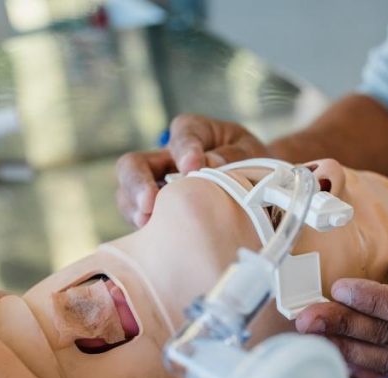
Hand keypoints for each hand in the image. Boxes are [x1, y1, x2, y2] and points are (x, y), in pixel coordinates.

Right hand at [115, 114, 269, 226]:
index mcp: (195, 131)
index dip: (185, 149)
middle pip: (134, 163)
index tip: (193, 166)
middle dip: (138, 183)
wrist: (258, 184)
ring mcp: (156, 184)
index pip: (183, 134)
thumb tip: (208, 163)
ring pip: (129, 192)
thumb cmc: (251, 163)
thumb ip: (232, 156)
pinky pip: (140, 217)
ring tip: (147, 222)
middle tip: (150, 203)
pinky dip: (145, 226)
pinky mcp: (157, 210)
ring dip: (135, 208)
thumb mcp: (250, 152)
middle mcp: (167, 156)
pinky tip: (156, 235)